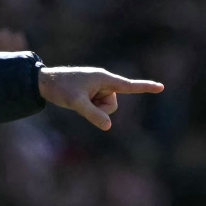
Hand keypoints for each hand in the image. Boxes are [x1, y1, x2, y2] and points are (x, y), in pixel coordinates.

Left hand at [38, 66, 163, 130]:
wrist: (44, 82)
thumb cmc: (60, 88)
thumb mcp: (76, 103)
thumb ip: (92, 115)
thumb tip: (108, 127)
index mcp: (104, 79)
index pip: (128, 86)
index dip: (145, 87)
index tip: (161, 87)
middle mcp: (104, 82)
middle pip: (112, 106)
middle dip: (99, 109)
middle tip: (80, 101)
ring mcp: (98, 88)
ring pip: (105, 108)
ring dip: (93, 109)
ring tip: (77, 99)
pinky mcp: (92, 92)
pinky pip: (97, 106)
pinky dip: (89, 108)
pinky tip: (76, 100)